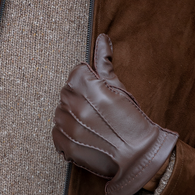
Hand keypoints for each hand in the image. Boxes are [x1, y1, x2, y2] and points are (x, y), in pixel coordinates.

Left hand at [52, 34, 177, 194]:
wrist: (138, 156)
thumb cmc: (132, 121)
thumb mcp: (120, 88)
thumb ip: (105, 63)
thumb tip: (102, 38)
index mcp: (89, 88)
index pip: (75, 73)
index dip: (88, 82)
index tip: (99, 93)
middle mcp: (76, 106)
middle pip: (66, 92)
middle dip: (79, 97)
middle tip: (97, 109)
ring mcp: (69, 126)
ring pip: (59, 111)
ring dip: (71, 115)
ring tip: (91, 123)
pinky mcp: (66, 145)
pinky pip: (55, 132)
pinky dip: (66, 133)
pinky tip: (83, 135)